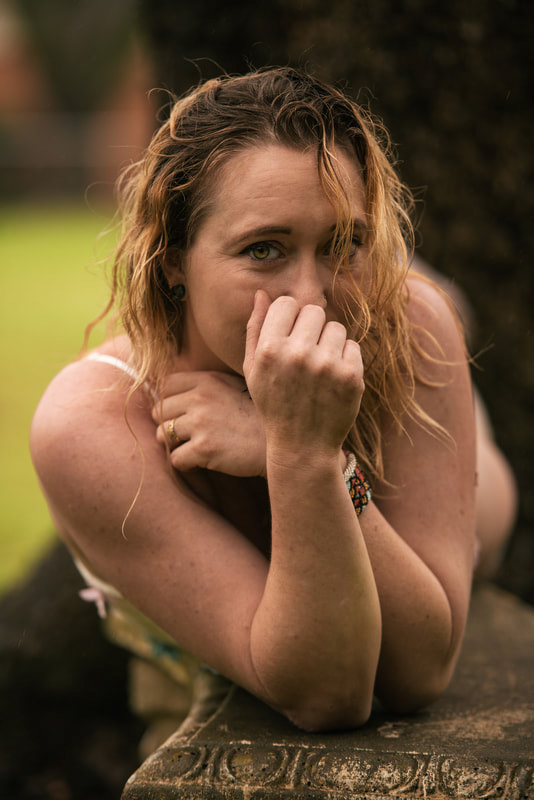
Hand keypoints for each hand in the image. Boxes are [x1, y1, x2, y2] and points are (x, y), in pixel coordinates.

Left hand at [152, 371, 266, 475]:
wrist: (283, 440)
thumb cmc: (258, 417)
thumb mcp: (233, 387)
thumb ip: (207, 386)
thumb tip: (176, 394)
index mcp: (207, 380)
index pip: (166, 385)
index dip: (169, 401)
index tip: (180, 414)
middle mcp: (199, 398)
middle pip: (159, 411)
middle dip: (169, 425)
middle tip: (187, 436)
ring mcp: (200, 423)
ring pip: (162, 435)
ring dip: (175, 445)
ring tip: (195, 449)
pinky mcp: (204, 448)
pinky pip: (175, 459)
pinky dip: (186, 464)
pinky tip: (201, 463)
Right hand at [243, 290, 363, 452]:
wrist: (302, 446)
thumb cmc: (274, 404)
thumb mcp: (253, 370)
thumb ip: (255, 329)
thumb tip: (261, 293)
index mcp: (269, 350)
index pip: (286, 303)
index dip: (290, 317)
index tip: (290, 336)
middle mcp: (297, 355)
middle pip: (314, 311)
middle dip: (311, 328)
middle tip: (306, 353)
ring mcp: (326, 366)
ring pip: (336, 327)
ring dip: (330, 343)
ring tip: (320, 368)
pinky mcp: (351, 377)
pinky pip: (353, 346)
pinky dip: (345, 360)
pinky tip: (332, 381)